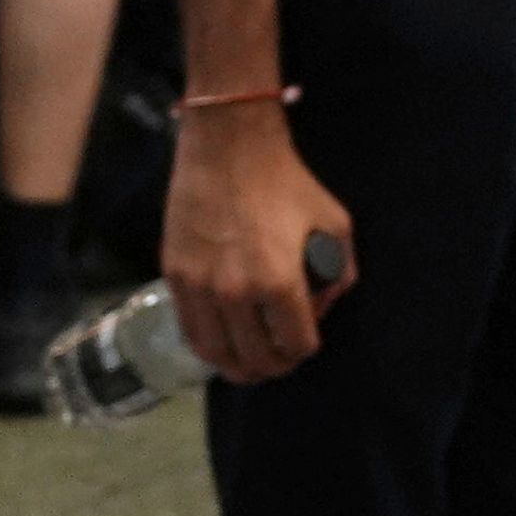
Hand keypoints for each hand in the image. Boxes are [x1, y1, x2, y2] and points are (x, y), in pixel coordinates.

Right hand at [160, 102, 355, 384]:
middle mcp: (235, 293)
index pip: (295, 345)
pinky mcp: (174, 277)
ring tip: (250, 365)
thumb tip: (327, 303)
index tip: (306, 342)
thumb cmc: (286, 181)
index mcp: (279, 282)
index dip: (305, 350)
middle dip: (275, 366)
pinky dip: (208, 346)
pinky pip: (190, 330)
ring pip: (217, 355)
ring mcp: (200, 288)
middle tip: (281, 359)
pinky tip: (221, 344)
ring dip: (238, 367)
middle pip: (256, 359)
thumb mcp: (334, 221)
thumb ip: (341, 269)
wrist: (228, 148)